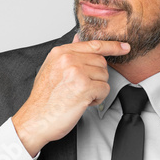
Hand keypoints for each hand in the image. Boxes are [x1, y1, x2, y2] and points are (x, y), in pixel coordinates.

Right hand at [12, 34, 128, 156]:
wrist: (35, 119)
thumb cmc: (43, 100)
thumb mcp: (51, 69)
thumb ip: (67, 55)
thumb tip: (79, 40)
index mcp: (60, 53)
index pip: (93, 45)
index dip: (112, 46)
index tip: (124, 47)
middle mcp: (68, 59)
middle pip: (101, 62)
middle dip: (96, 77)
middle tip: (81, 88)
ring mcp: (76, 72)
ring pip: (104, 76)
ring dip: (96, 89)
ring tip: (78, 96)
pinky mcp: (84, 87)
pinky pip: (104, 89)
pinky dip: (97, 99)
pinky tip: (82, 102)